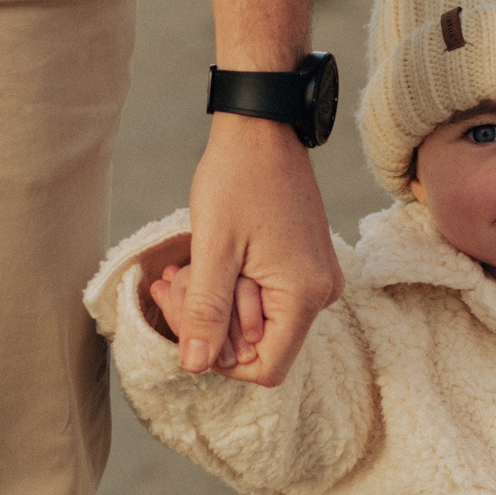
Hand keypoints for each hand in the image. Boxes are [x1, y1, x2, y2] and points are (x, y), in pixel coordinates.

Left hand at [177, 112, 341, 384]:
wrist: (262, 126)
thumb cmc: (238, 177)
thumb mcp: (214, 248)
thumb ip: (207, 313)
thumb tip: (195, 365)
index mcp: (304, 295)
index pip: (267, 368)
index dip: (221, 360)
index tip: (190, 325)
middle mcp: (321, 293)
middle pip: (259, 344)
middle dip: (210, 323)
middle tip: (175, 283)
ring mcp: (316, 277)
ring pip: (257, 320)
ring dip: (216, 302)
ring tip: (183, 267)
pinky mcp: (305, 263)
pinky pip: (266, 295)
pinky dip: (230, 286)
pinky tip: (204, 261)